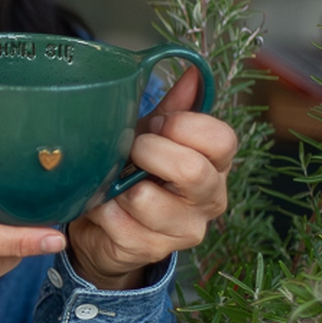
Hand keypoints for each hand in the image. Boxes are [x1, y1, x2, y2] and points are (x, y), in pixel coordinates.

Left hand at [66, 65, 236, 289]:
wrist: (108, 230)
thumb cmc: (136, 173)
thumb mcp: (154, 136)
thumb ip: (174, 107)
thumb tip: (192, 71)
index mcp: (216, 166)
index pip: (221, 139)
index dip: (182, 125)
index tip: (156, 124)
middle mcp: (210, 200)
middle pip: (191, 169)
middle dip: (148, 151)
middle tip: (129, 151)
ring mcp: (184, 231)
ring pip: (146, 198)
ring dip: (116, 184)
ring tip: (111, 181)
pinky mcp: (152, 252)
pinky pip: (117, 221)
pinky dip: (99, 208)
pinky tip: (100, 205)